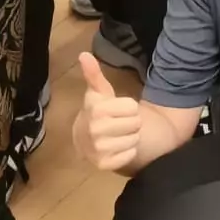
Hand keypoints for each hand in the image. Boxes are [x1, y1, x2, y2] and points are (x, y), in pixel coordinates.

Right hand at [75, 51, 143, 171]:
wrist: (90, 142)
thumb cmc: (99, 113)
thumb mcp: (99, 93)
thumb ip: (94, 74)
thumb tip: (83, 54)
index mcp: (94, 110)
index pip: (132, 106)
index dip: (129, 107)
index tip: (118, 109)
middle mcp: (93, 130)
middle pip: (136, 123)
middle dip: (132, 122)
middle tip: (120, 123)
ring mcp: (97, 149)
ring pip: (134, 139)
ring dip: (131, 137)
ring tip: (119, 135)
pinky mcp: (104, 165)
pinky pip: (130, 155)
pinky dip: (129, 152)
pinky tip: (118, 149)